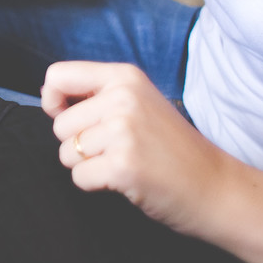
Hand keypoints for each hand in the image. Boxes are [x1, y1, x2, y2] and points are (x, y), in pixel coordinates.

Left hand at [41, 61, 228, 235]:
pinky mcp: (123, 165)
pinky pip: (79, 177)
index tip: (71, 117)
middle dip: (78, 144)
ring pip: (66, 152)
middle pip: (60, 124)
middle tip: (116, 149)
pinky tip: (124, 179)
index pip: (57, 75)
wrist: (216, 186)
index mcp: (124, 76)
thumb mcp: (137, 102)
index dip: (53, 101)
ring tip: (123, 162)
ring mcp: (123, 131)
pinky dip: (95, 184)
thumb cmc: (171, 147)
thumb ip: (94, 94)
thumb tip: (46, 93)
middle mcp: (122, 98)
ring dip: (88, 165)